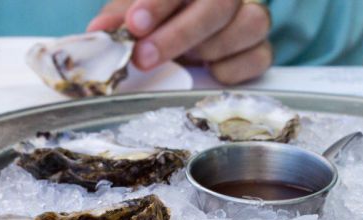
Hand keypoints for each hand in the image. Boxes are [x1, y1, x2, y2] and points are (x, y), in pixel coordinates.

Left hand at [87, 0, 272, 84]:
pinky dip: (230, 69)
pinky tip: (210, 70)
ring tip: (185, 61)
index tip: (135, 25)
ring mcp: (251, 18)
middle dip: (179, 35)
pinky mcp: (261, 50)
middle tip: (144, 58)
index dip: (158, 4)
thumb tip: (100, 32)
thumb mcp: (136, 14)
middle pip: (219, 5)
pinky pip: (258, 58)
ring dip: (209, 50)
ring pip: (249, 26)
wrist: (192, 37)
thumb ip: (121, 19)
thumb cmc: (163, 21)